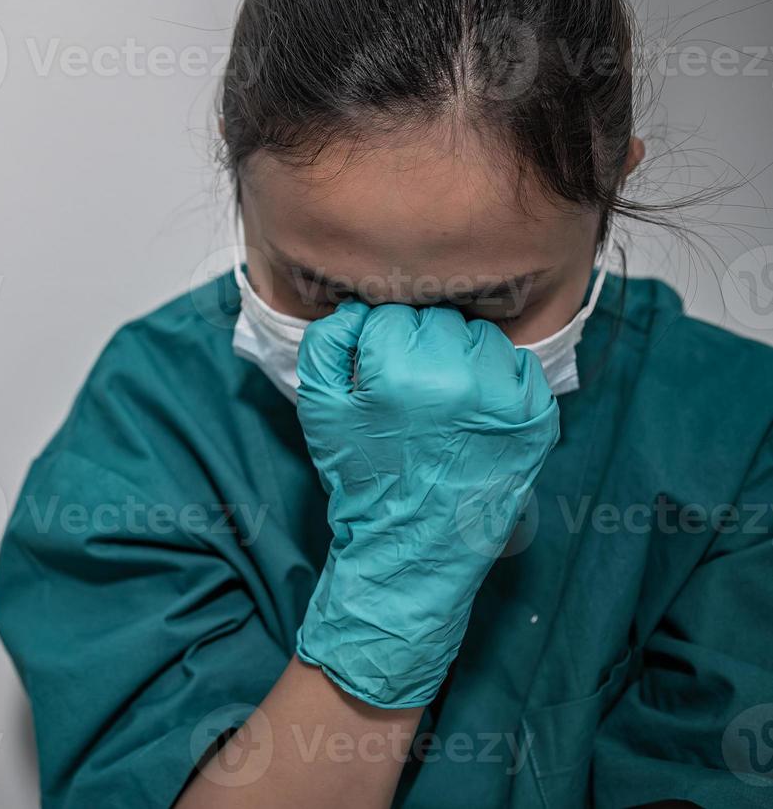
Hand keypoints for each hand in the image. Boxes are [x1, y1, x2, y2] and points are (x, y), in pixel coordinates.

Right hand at [292, 300, 560, 707]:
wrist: (412, 548)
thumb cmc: (363, 477)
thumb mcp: (319, 409)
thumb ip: (326, 342)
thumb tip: (358, 307)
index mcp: (402, 374)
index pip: (393, 314)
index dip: (378, 343)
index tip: (377, 376)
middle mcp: (461, 380)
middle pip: (438, 319)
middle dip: (419, 345)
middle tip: (408, 391)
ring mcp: (507, 400)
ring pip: (480, 336)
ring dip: (459, 355)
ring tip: (441, 399)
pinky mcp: (538, 419)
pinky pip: (518, 364)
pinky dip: (496, 377)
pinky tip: (473, 411)